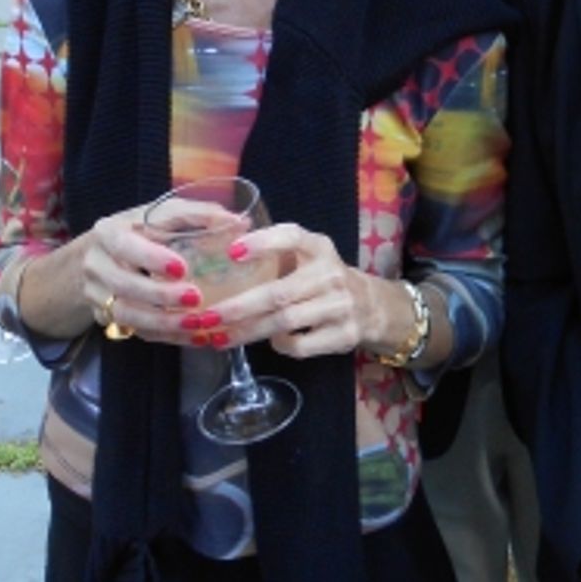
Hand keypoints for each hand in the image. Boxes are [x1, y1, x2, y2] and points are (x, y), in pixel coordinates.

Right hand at [77, 206, 197, 344]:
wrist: (102, 253)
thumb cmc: (141, 229)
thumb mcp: (164, 214)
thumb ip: (198, 214)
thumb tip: (239, 222)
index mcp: (109, 232)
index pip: (124, 246)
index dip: (151, 259)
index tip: (182, 268)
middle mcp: (96, 264)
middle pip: (123, 286)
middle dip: (160, 296)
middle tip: (196, 298)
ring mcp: (97, 294)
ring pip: (126, 315)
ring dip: (163, 322)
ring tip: (195, 323)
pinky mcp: (106, 317)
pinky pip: (136, 331)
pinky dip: (166, 335)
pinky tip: (193, 336)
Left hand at [207, 224, 380, 359]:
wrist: (371, 306)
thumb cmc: (322, 277)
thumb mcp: (307, 257)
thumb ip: (274, 255)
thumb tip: (219, 257)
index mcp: (319, 247)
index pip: (292, 237)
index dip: (262, 243)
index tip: (232, 252)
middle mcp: (330, 274)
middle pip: (279, 292)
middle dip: (240, 306)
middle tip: (209, 316)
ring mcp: (339, 306)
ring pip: (286, 321)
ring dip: (249, 331)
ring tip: (220, 337)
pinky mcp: (343, 335)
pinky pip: (301, 344)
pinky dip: (279, 345)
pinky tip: (266, 342)